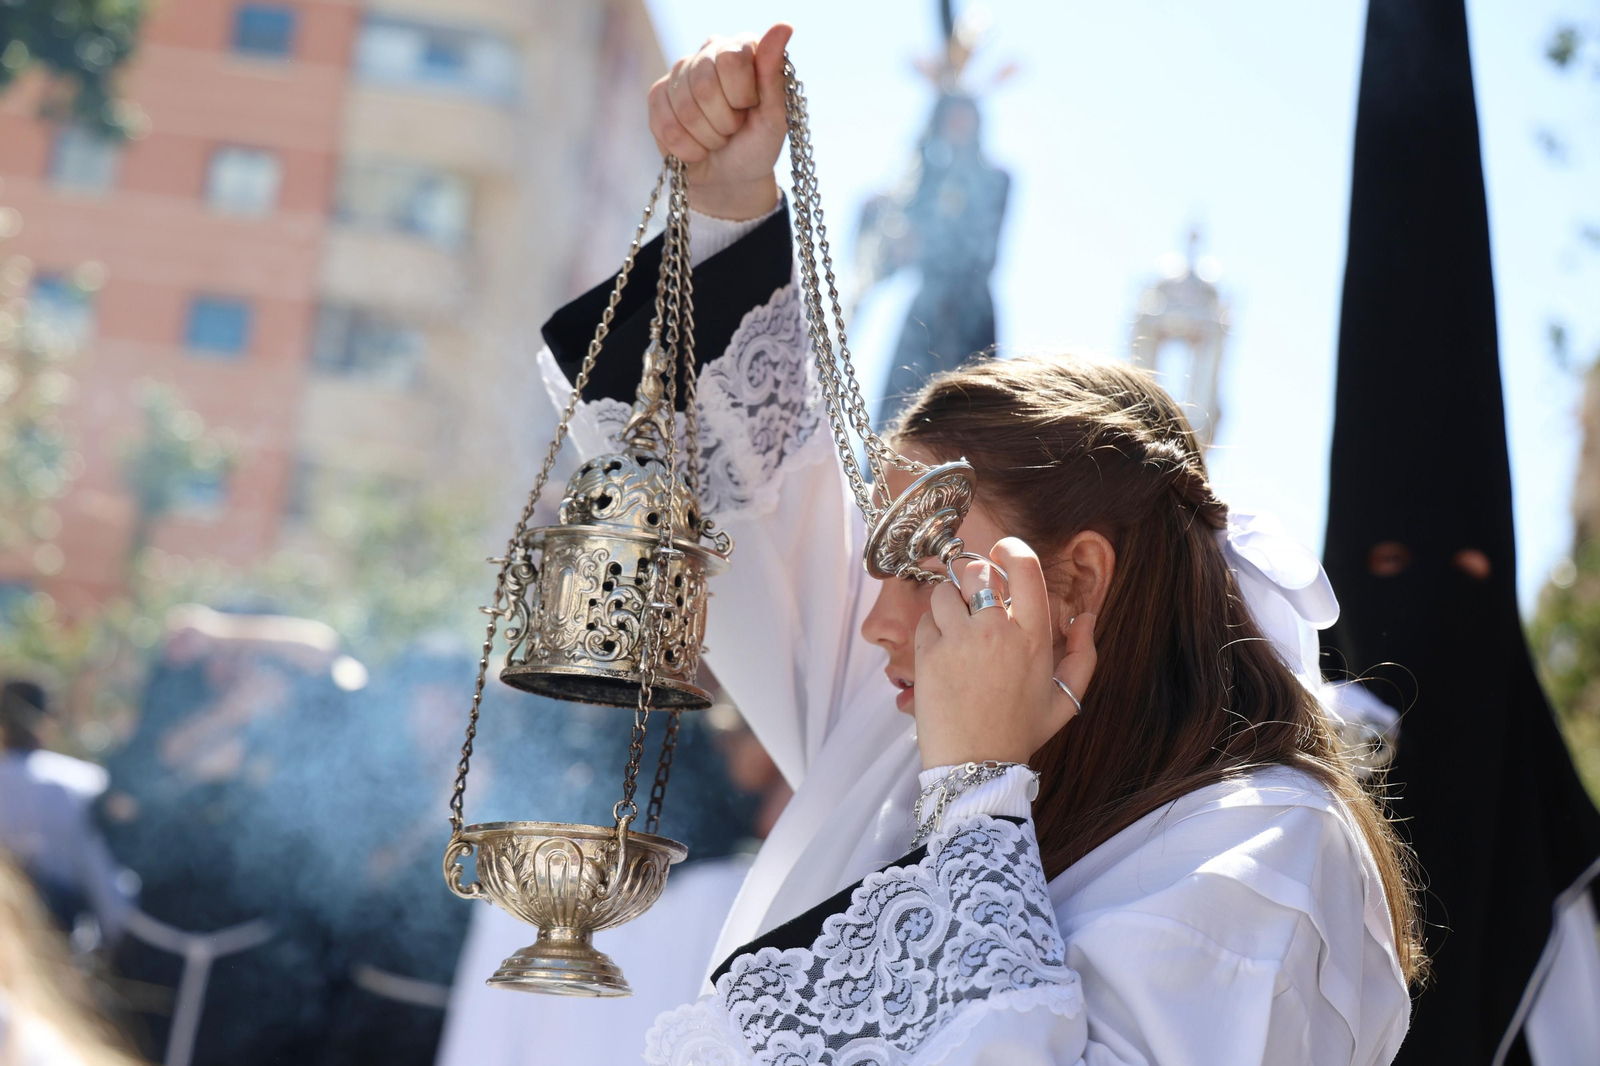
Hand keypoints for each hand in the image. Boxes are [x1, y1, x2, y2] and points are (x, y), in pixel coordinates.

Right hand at [647, 23, 792, 218]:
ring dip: (706, 137)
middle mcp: (709, 52)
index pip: (732, 60)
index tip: (750, 109)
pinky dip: (687, 148)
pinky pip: (665, 125)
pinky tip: (697, 146)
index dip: (741, 96)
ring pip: (685, 108)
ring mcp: (679, 73)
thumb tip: (784, 26)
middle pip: (704, 85)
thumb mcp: (773, 117)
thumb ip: (773, 74)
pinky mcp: (657, 96)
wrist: (729, 178)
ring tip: (717, 138)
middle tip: (733, 128)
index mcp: (741, 48)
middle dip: (724, 121)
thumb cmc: (756, 145)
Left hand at [912, 538, 1097, 768]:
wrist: (975, 766)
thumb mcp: (1065, 700)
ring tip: (957, 628)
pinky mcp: (928, 655)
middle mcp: (996, 632)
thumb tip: (1085, 617)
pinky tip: (943, 650)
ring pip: (944, 592)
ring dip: (949, 603)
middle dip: (974, 578)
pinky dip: (932, 628)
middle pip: (977, 571)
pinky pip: (925, 619)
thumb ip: (1085, 656)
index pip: (1023, 567)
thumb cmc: (1020, 732)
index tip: (1003, 551)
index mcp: (1034, 637)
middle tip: (976, 598)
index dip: (1011, 549)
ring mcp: (959, 641)